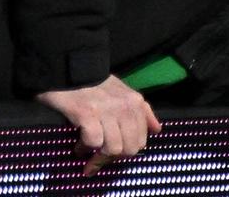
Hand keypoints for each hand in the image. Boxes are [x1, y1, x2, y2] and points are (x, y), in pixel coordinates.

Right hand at [36, 76, 161, 174]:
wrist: (71, 69)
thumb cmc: (97, 84)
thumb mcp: (125, 93)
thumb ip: (143, 112)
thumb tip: (157, 130)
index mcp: (136, 103)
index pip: (141, 140)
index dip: (126, 152)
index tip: (112, 154)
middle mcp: (125, 107)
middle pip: (129, 148)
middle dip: (113, 157)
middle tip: (98, 156)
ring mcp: (107, 111)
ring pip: (112, 148)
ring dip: (97, 155)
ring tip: (86, 149)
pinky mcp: (87, 114)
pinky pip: (93, 142)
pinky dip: (85, 147)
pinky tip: (78, 144)